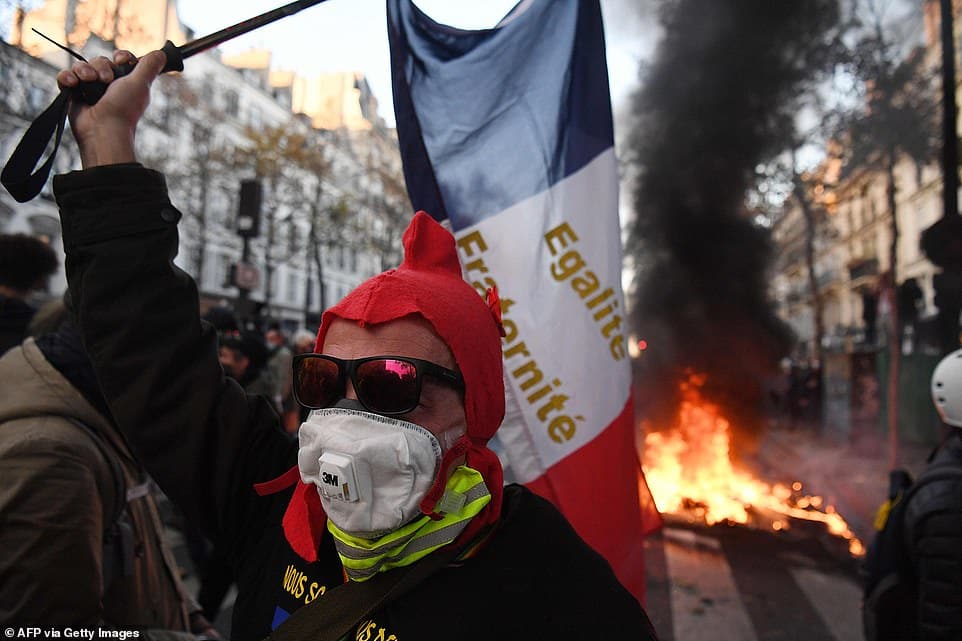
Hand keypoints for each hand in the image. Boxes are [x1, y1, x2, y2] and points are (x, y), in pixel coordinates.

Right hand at [56, 49, 166, 167]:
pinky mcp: (74, 94)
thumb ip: (150, 67)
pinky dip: (67, 77)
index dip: (120, 56)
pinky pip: (65, 76)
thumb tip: (162, 54)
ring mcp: (90, 90)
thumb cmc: (123, 109)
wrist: (102, 129)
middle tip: (105, 80)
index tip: (121, 60)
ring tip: (86, 82)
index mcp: (127, 82)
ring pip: (81, 67)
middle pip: (100, 60)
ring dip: (83, 71)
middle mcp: (109, 85)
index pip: (121, 59)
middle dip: (100, 66)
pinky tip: (72, 84)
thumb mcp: (141, 84)